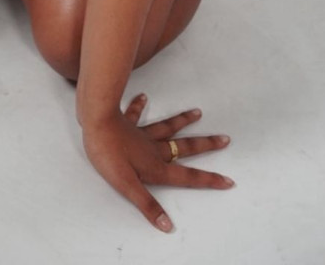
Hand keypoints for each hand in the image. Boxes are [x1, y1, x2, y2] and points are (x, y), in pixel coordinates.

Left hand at [81, 93, 233, 233]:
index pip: (187, 177)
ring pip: (167, 127)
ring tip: (198, 112)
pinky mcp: (126, 123)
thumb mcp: (127, 186)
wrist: (96, 122)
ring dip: (182, 121)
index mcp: (156, 166)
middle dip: (205, 145)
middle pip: (184, 147)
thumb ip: (148, 205)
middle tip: (225, 138)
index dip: (208, 180)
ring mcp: (141, 134)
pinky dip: (140, 106)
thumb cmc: (109, 155)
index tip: (229, 180)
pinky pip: (136, 114)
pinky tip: (144, 97)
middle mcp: (153, 149)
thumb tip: (169, 226)